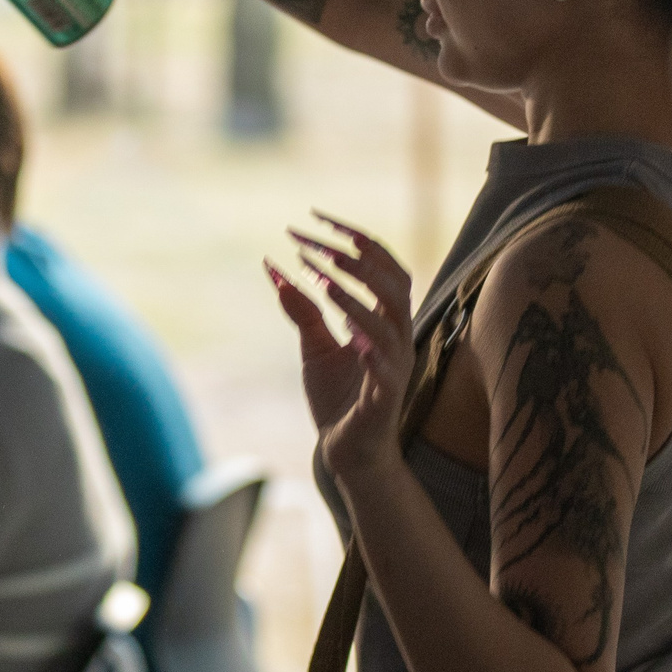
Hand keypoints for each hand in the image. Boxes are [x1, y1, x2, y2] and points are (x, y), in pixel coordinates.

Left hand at [268, 211, 415, 480]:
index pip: (382, 265)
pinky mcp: (386, 395)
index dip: (355, 238)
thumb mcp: (314, 347)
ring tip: (321, 276)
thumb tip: (273, 267)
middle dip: (354, 258)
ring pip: (390, 319)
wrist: (347, 452)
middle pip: (392, 282)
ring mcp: (396, 365)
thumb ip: (301, 309)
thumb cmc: (338, 397)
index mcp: (386, 321)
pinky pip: (385, 363)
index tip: (316, 218)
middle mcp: (398, 337)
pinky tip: (345, 326)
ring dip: (355, 294)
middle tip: (313, 242)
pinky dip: (367, 341)